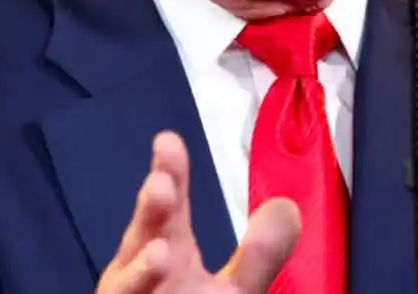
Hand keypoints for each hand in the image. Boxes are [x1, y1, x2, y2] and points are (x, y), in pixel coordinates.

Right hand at [97, 131, 299, 292]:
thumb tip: (287, 206)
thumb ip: (258, 256)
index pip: (169, 205)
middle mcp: (139, 269)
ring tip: (161, 253)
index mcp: (167, 248)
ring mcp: (129, 293)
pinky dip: (139, 287)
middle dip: (152, 210)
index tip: (168, 140)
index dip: (170, 173)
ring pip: (130, 282)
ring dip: (143, 269)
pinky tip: (156, 269)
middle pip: (145, 234)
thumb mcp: (234, 291)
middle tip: (162, 184)